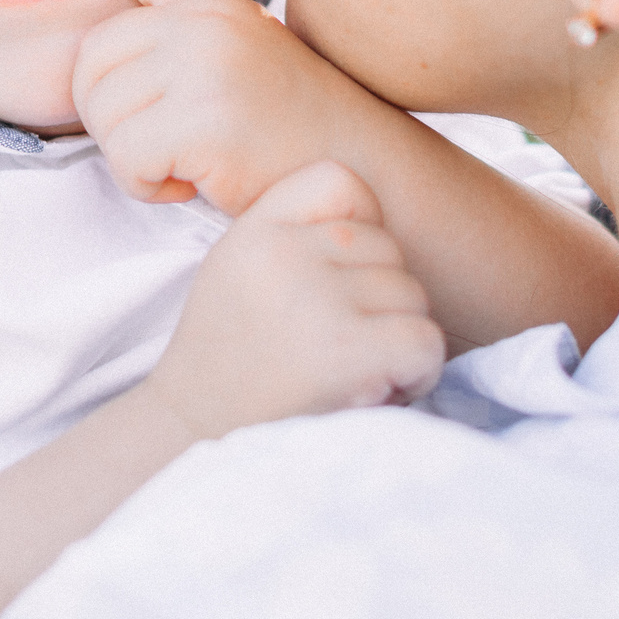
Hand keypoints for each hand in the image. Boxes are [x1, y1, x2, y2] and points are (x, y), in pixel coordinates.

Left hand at [71, 0, 421, 213]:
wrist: (369, 174)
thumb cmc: (300, 132)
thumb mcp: (251, 56)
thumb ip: (195, 34)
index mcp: (216, 4)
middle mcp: (208, 23)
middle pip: (92, 53)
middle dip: (106, 111)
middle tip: (157, 142)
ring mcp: (207, 66)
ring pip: (102, 111)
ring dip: (129, 156)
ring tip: (183, 164)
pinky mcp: (206, 120)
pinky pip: (127, 157)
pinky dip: (147, 185)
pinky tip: (192, 184)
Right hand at [135, 160, 443, 440]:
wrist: (192, 437)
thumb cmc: (228, 360)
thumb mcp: (239, 268)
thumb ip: (294, 233)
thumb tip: (377, 221)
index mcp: (256, 228)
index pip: (341, 181)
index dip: (361, 226)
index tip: (343, 278)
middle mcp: (284, 252)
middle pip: (387, 247)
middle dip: (380, 299)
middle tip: (343, 346)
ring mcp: (315, 297)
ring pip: (412, 295)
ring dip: (398, 339)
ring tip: (353, 373)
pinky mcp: (346, 348)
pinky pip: (426, 339)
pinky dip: (418, 373)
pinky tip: (380, 391)